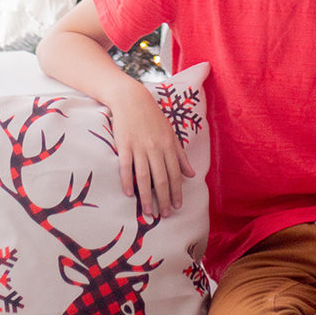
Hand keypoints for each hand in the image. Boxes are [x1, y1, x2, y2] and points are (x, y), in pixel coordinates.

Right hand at [106, 79, 194, 218]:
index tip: (177, 206)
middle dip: (164, 199)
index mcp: (168, 145)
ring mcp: (139, 146)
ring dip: (147, 196)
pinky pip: (126, 166)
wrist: (131, 99)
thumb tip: (191, 175)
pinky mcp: (124, 144)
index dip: (177, 191)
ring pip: (144, 176)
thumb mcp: (170, 134)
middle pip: (161, 178)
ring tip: (148, 212)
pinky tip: (129, 194)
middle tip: (164, 215)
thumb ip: (180, 155)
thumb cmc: (153, 117)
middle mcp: (155, 148)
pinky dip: (127, 181)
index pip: (175, 173)